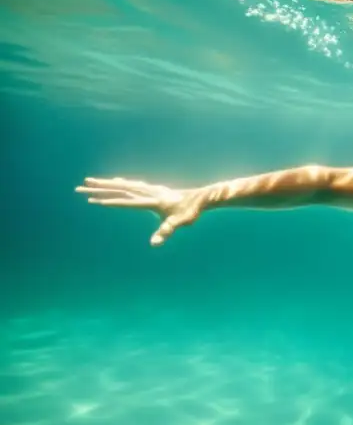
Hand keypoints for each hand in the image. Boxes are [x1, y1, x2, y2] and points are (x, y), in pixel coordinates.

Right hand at [76, 177, 206, 245]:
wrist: (201, 197)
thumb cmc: (190, 212)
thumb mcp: (180, 223)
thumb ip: (167, 230)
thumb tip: (155, 243)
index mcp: (152, 201)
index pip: (126, 202)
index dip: (110, 202)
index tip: (93, 201)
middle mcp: (148, 192)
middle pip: (119, 189)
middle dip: (99, 189)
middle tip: (80, 187)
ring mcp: (150, 189)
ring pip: (123, 185)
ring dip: (106, 183)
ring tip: (90, 181)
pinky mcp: (153, 189)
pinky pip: (132, 184)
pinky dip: (121, 183)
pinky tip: (116, 181)